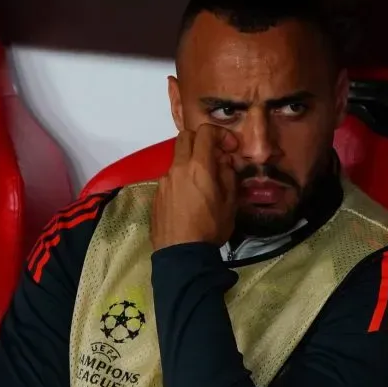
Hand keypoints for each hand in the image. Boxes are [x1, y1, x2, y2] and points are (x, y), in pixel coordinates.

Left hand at [151, 124, 237, 249]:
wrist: (181, 254)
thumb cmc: (210, 228)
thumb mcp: (230, 203)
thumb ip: (228, 176)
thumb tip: (224, 162)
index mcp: (198, 167)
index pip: (205, 132)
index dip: (221, 134)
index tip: (231, 148)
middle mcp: (177, 168)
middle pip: (185, 137)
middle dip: (202, 140)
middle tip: (215, 156)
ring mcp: (164, 181)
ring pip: (177, 158)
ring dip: (191, 162)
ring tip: (204, 183)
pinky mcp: (157, 194)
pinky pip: (171, 177)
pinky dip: (182, 179)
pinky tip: (190, 199)